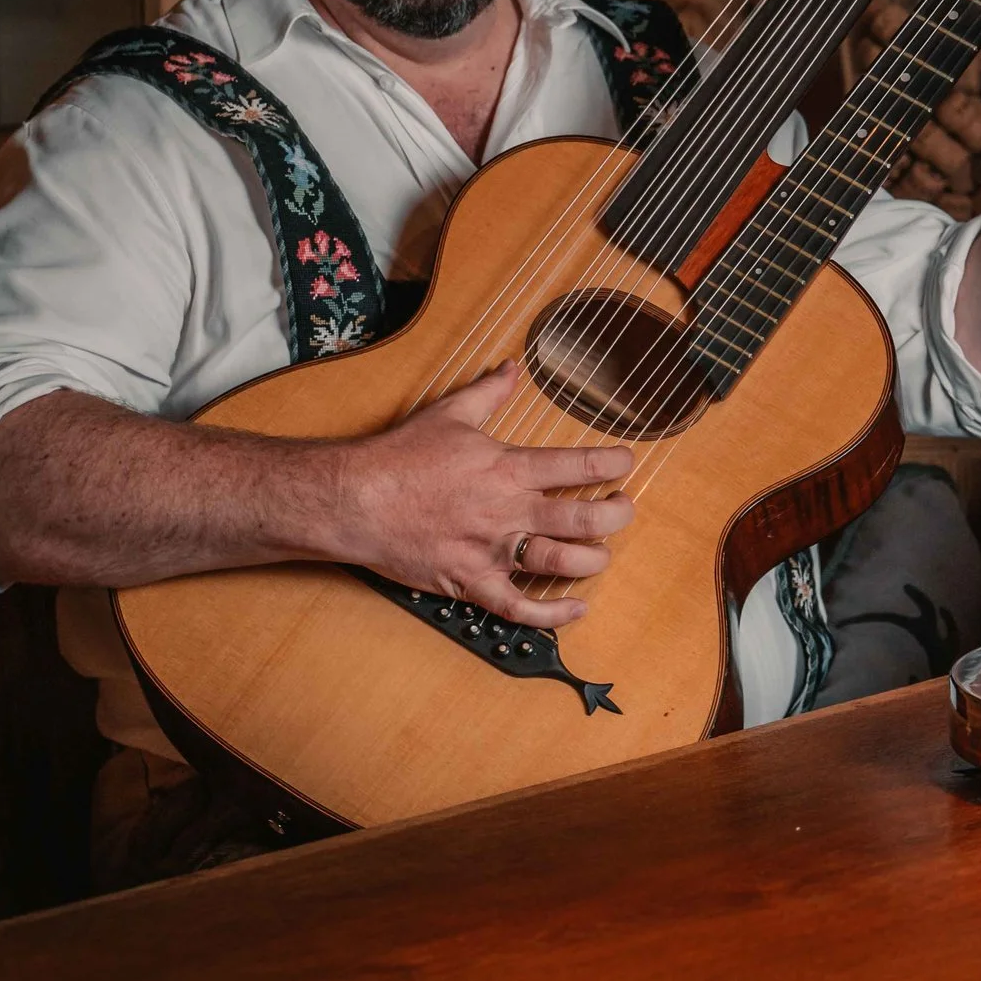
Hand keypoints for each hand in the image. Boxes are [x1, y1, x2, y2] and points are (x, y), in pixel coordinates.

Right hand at [332, 363, 634, 628]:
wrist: (353, 499)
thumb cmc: (399, 456)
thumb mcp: (450, 413)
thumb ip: (489, 392)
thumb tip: (511, 367)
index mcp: (508, 467)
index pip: (578, 465)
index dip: (613, 464)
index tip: (627, 463)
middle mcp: (508, 510)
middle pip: (584, 519)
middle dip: (616, 516)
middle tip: (623, 510)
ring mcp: (491, 549)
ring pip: (561, 563)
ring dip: (592, 561)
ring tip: (602, 554)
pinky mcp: (470, 581)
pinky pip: (519, 607)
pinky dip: (553, 613)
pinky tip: (576, 609)